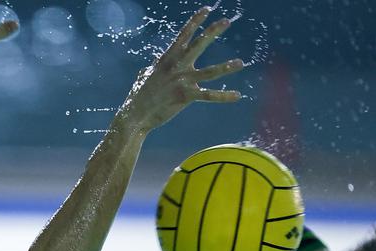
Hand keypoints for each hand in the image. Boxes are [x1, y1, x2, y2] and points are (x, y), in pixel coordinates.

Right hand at [117, 6, 243, 133]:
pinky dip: (223, 96)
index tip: (206, 9)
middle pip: (198, 45)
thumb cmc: (138, 97)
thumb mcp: (144, 77)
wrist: (135, 115)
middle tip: (226, 21)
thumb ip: (152, 67)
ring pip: (209, 72)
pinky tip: (237, 95)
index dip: (195, 22)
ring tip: (240, 63)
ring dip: (225, 67)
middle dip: (212, 32)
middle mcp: (176, 67)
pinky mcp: (185, 97)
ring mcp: (182, 81)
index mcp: (167, 59)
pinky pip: (208, 95)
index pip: (183, 35)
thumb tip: (152, 64)